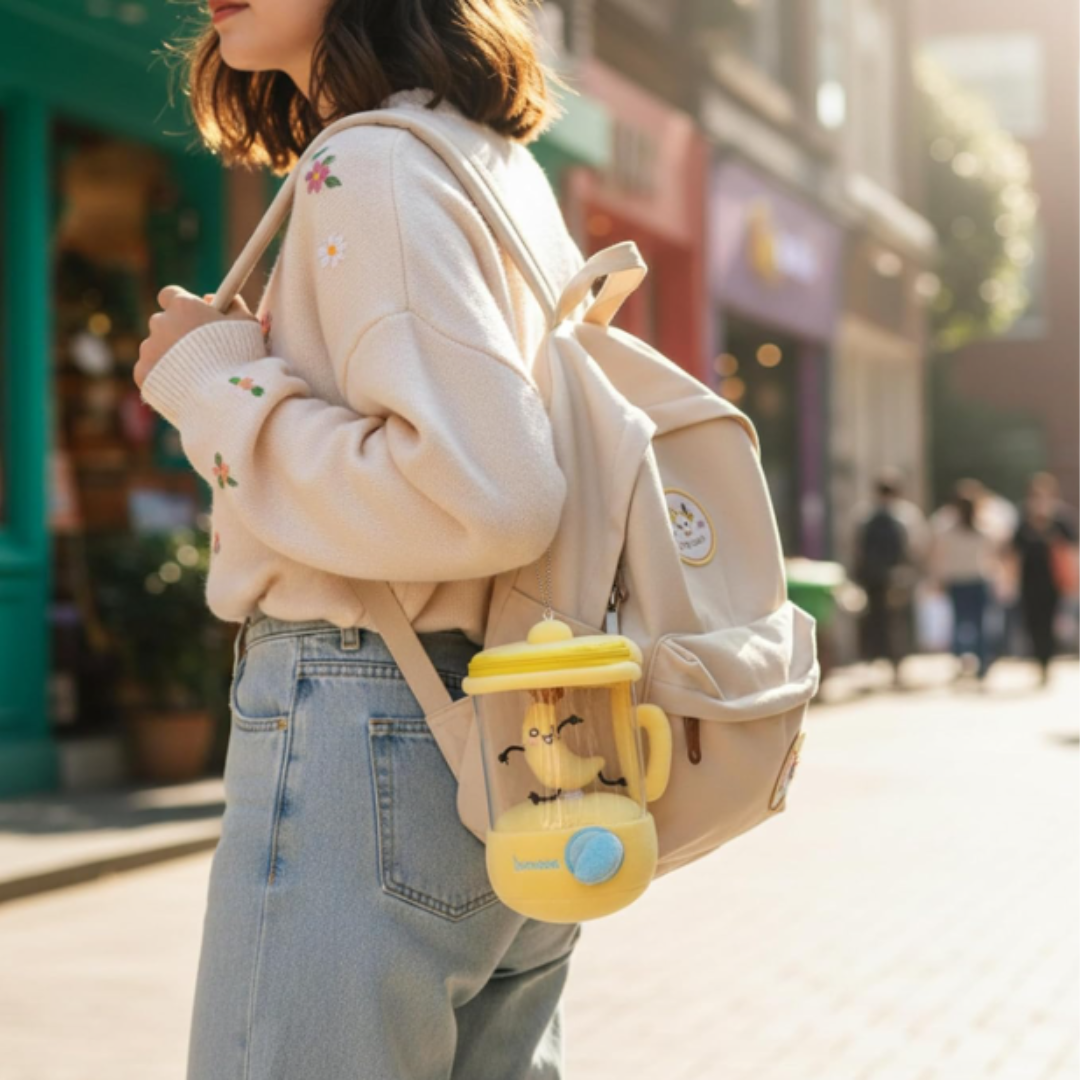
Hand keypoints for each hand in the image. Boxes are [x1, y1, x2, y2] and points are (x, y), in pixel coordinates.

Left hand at [134, 286, 255, 389]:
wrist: (224, 400)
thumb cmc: (241, 358)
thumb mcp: (248, 324)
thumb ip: (232, 304)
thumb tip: (212, 299)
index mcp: (183, 306)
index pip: (170, 295)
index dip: (181, 305)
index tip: (192, 317)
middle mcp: (160, 323)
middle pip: (163, 323)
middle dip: (177, 334)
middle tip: (199, 353)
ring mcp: (148, 349)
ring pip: (156, 348)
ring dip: (170, 357)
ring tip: (195, 376)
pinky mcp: (142, 374)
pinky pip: (150, 371)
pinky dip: (163, 378)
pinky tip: (184, 388)